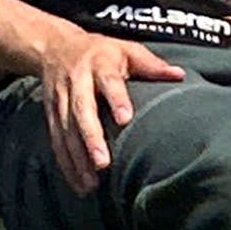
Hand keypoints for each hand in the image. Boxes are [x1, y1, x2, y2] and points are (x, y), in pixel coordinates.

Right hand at [41, 30, 175, 193]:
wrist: (54, 46)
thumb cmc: (101, 51)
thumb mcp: (126, 49)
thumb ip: (151, 65)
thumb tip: (180, 75)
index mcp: (99, 64)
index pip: (108, 81)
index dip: (116, 99)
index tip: (125, 119)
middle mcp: (77, 82)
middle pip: (81, 110)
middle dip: (90, 138)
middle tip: (103, 163)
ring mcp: (60, 99)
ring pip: (65, 130)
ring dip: (77, 158)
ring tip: (91, 183)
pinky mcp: (50, 114)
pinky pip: (56, 141)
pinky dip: (66, 164)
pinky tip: (78, 183)